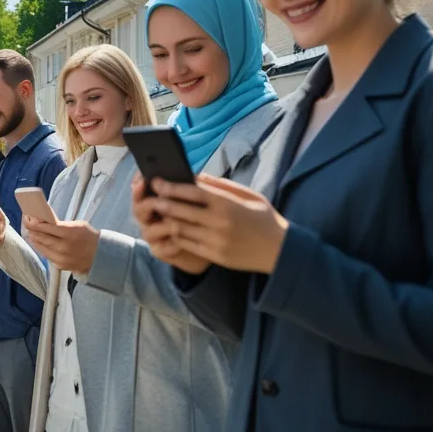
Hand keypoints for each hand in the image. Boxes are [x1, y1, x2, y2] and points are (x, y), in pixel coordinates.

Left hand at [21, 214, 100, 274]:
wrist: (101, 256)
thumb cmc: (89, 237)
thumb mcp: (78, 225)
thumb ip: (62, 224)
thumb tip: (45, 221)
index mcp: (69, 233)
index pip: (46, 227)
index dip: (35, 223)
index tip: (28, 219)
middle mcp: (63, 246)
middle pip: (41, 237)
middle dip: (32, 230)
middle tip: (26, 225)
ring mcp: (61, 258)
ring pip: (41, 248)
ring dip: (34, 240)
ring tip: (30, 233)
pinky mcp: (60, 266)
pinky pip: (47, 256)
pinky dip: (42, 249)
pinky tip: (39, 243)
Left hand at [147, 174, 289, 273]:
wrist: (280, 251)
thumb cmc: (264, 218)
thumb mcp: (248, 195)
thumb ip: (222, 185)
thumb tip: (196, 176)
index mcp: (227, 204)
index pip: (192, 192)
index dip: (171, 186)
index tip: (157, 182)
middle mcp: (219, 222)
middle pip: (181, 210)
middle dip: (162, 202)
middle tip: (151, 197)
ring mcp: (215, 241)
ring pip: (180, 228)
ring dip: (167, 220)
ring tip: (159, 213)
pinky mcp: (215, 256)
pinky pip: (188, 244)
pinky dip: (177, 236)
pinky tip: (171, 229)